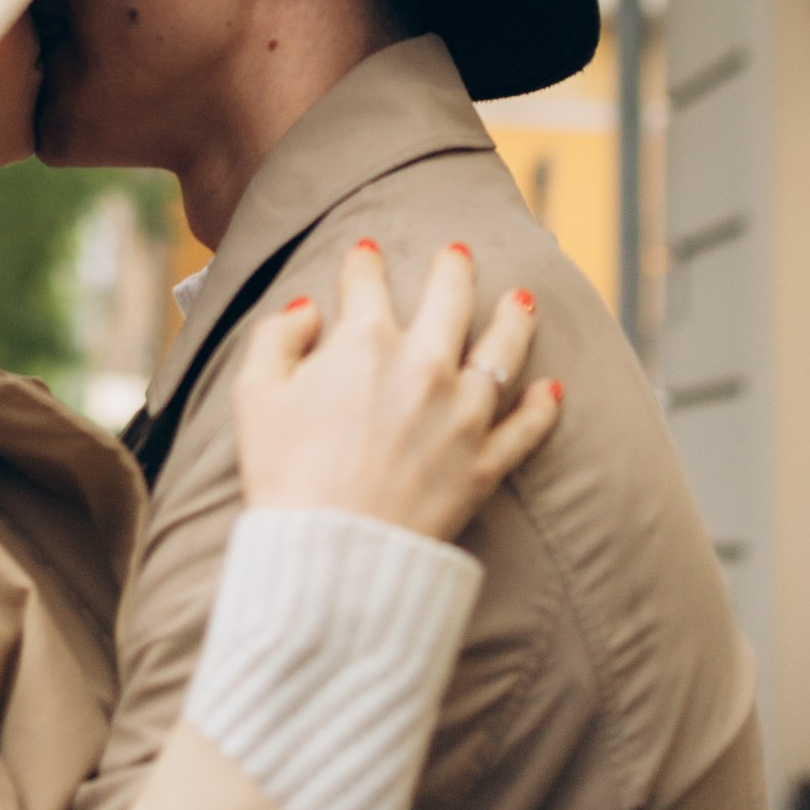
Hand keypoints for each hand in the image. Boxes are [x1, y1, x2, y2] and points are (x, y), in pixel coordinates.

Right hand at [234, 240, 559, 540]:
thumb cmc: (284, 475)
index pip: (367, 282)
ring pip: (502, 350)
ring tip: (523, 299)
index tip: (365, 253)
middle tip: (457, 252)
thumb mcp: (255, 394)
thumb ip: (277, 336)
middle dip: (453, 269)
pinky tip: (553, 388)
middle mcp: (424, 365)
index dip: (362, 262)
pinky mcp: (484, 464)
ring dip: (514, 319)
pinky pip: (526, 428)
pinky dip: (543, 407)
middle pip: (449, 299)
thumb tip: (306, 309)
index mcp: (365, 341)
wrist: (332, 556)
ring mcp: (462, 415)